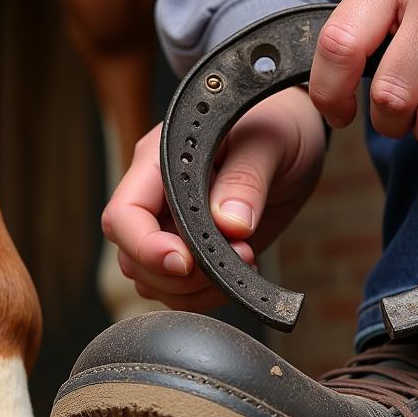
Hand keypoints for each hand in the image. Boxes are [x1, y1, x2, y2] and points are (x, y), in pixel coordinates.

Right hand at [102, 86, 325, 310]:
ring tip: (246, 257)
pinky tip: (241, 270)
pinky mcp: (194, 249)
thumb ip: (246, 181)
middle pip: (132, 258)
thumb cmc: (275, 122)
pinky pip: (180, 290)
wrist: (293, 132)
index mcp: (158, 161)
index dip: (146, 247)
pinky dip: (207, 294)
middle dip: (181, 274)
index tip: (186, 261)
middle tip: (239, 254)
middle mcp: (156, 197)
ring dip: (196, 288)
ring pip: (152, 281)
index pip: (124, 216)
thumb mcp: (269, 143)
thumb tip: (229, 225)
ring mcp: (172, 227)